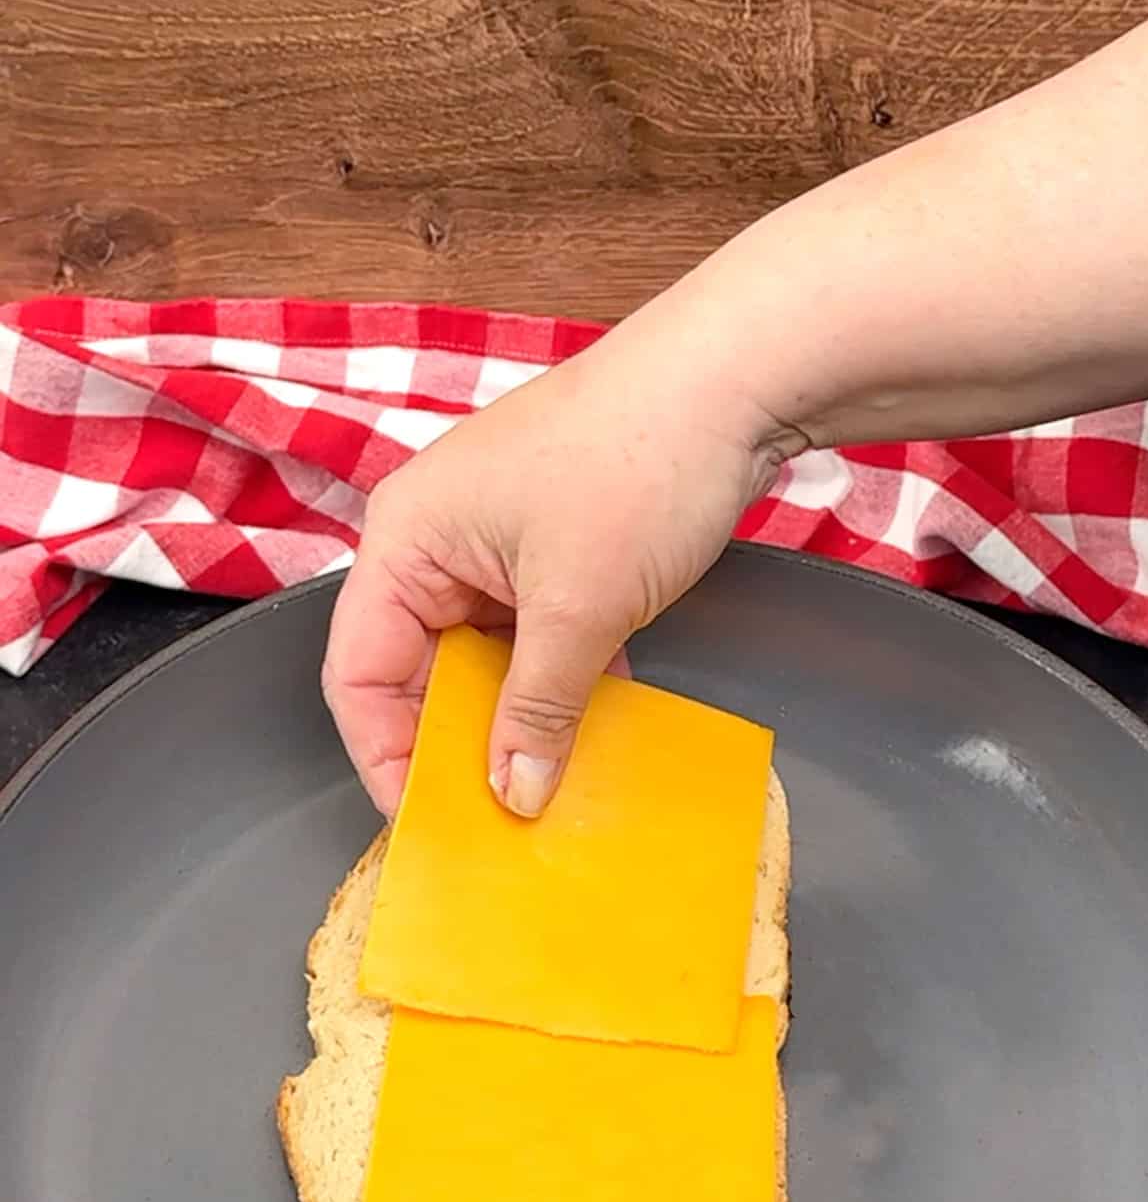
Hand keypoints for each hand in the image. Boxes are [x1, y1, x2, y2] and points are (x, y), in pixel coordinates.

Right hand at [322, 297, 801, 817]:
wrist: (735, 378)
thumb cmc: (637, 465)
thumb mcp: (579, 609)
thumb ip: (538, 710)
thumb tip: (513, 794)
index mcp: (406, 542)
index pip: (359, 674)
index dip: (385, 756)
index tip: (425, 823)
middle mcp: (436, 542)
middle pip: (417, 671)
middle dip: (456, 745)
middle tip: (494, 818)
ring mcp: (496, 544)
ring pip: (483, 660)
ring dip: (515, 720)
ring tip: (546, 789)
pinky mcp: (554, 549)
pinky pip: (534, 637)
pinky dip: (558, 684)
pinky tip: (591, 733)